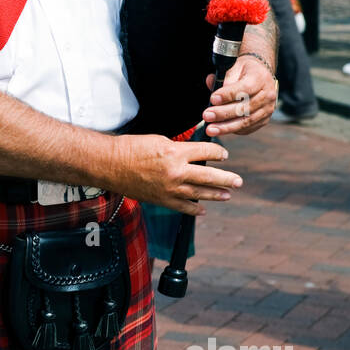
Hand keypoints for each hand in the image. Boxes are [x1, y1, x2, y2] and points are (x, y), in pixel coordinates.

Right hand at [107, 134, 241, 214]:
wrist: (110, 165)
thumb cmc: (132, 148)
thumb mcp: (159, 140)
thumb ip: (180, 148)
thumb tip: (195, 153)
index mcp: (175, 152)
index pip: (206, 151)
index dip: (219, 152)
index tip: (224, 155)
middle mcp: (176, 172)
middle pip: (209, 175)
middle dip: (226, 178)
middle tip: (238, 181)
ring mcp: (170, 189)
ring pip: (200, 193)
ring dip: (217, 194)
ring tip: (228, 194)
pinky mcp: (162, 200)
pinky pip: (184, 207)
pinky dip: (196, 209)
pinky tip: (204, 209)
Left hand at [202, 55, 276, 135]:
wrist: (261, 76)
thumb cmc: (246, 71)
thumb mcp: (235, 66)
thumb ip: (223, 75)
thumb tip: (211, 83)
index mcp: (260, 78)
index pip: (245, 89)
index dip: (228, 95)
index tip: (213, 99)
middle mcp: (267, 95)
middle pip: (245, 108)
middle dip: (223, 113)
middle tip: (207, 116)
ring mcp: (267, 109)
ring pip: (246, 121)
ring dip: (226, 127)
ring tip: (211, 129)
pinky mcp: (264, 120)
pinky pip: (247, 128)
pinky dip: (233, 130)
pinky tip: (220, 129)